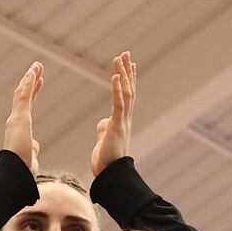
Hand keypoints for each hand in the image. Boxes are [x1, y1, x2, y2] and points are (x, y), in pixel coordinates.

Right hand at [3, 62, 42, 172]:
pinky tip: (33, 72)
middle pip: (23, 96)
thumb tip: (35, 145)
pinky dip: (28, 83)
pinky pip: (24, 97)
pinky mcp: (20, 118)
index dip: (32, 93)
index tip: (38, 83)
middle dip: (30, 81)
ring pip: (23, 93)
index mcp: (19, 129)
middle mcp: (15, 121)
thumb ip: (32, 149)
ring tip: (37, 66)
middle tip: (37, 68)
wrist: (14, 172)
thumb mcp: (30, 157)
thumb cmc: (21, 169)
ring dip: (30, 78)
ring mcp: (16, 118)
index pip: (26, 106)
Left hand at [90, 51, 136, 180]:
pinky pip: (118, 104)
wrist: (110, 176)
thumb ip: (104, 130)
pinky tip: (115, 74)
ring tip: (120, 57)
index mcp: (121, 122)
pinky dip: (117, 88)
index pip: (126, 97)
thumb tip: (103, 123)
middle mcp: (125, 119)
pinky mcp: (117, 126)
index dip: (127, 80)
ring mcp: (122, 122)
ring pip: (125, 93)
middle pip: (128, 90)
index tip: (127, 65)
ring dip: (123, 74)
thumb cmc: (106, 163)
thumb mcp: (104, 141)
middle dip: (127, 71)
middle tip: (126, 54)